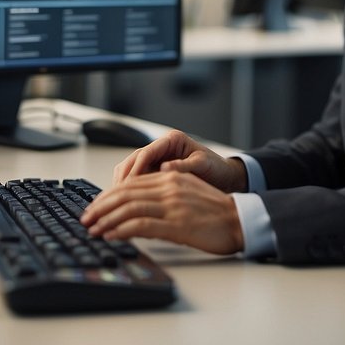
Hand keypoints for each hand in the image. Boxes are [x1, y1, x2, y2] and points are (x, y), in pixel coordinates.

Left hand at [81, 171, 244, 254]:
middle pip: (125, 193)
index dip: (108, 195)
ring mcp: (172, 205)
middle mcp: (169, 187)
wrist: (240, 220)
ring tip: (93, 229)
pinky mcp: (177, 224)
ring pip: (129, 208)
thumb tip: (138, 208)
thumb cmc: (216, 212)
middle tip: (86, 218)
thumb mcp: (186, 193)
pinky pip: (141, 225)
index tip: (95, 206)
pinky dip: (122, 230)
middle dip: (101, 206)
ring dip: (106, 219)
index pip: (130, 183)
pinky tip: (111, 235)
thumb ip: (163, 195)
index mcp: (171, 178)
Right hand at [113, 129, 247, 192]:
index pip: (146, 153)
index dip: (135, 169)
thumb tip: (164, 168)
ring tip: (119, 201)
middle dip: (124, 178)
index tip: (129, 185)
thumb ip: (184, 166)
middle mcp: (161, 148)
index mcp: (172, 140)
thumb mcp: (203, 166)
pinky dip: (131, 190)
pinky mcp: (156, 171)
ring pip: (131, 170)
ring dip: (124, 185)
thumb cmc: (217, 169)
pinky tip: (128, 203)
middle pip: (133, 160)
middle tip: (117, 196)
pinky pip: (138, 179)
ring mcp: (157, 160)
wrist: (226, 178)